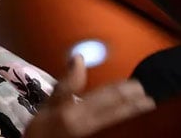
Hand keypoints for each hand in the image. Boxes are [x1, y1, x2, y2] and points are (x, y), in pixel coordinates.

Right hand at [24, 54, 155, 136]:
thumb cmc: (40, 129)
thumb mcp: (48, 105)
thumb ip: (66, 84)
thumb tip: (78, 58)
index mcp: (74, 112)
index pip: (105, 98)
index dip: (122, 90)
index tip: (137, 84)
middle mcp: (88, 124)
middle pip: (115, 110)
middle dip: (132, 102)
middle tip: (147, 95)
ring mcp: (93, 133)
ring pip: (117, 119)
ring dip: (131, 111)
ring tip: (145, 103)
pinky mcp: (94, 137)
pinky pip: (111, 124)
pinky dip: (122, 118)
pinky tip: (127, 115)